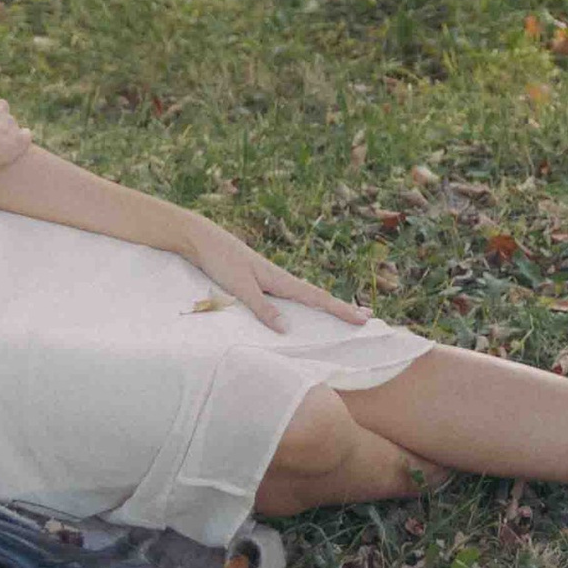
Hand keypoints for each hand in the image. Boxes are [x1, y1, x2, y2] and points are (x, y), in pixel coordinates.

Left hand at [178, 217, 372, 333]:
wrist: (200, 238)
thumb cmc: (219, 260)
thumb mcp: (240, 287)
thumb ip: (262, 308)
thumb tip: (287, 329)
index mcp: (279, 279)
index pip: (316, 298)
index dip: (340, 310)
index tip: (364, 318)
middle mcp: (279, 278)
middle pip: (316, 296)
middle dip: (340, 308)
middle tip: (367, 316)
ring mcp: (270, 279)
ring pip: (304, 295)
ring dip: (324, 305)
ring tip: (342, 313)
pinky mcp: (258, 280)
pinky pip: (289, 295)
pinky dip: (304, 303)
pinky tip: (303, 306)